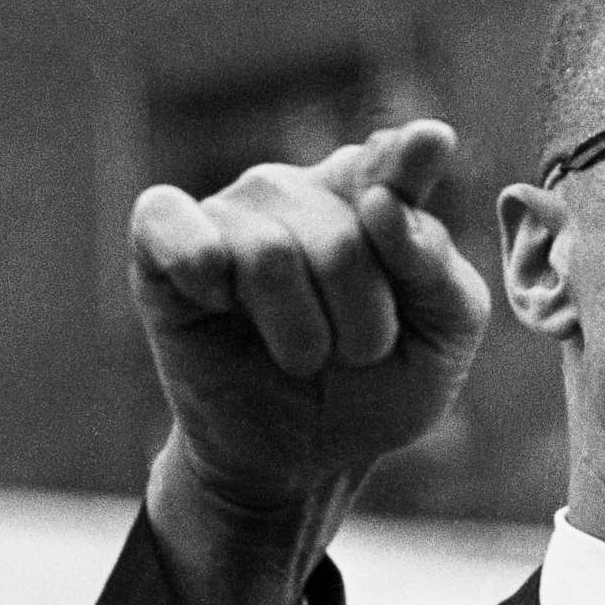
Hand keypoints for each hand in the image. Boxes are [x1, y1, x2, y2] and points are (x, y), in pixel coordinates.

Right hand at [128, 121, 490, 604]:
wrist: (302, 461)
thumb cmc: (378, 386)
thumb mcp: (443, 334)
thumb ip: (435, 264)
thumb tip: (382, 203)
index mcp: (371, 195)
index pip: (391, 163)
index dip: (407, 163)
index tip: (432, 143)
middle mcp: (298, 189)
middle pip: (344, 241)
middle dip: (362, 326)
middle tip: (353, 354)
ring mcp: (231, 212)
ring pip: (271, 256)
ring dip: (300, 336)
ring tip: (302, 355)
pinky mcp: (162, 244)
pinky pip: (169, 222)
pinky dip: (196, 265)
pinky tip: (216, 302)